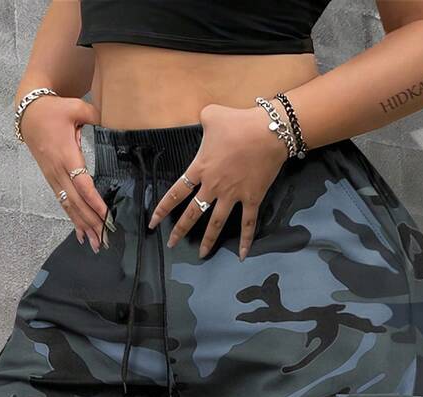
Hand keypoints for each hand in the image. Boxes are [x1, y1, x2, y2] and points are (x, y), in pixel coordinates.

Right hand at [19, 95, 109, 249]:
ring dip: (82, 226)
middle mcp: (58, 171)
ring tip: (95, 244)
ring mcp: (53, 178)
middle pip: (77, 202)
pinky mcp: (51, 180)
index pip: (83, 184)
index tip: (106, 217)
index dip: (94, 202)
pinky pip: (63, 203)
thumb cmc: (54, 110)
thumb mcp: (75, 107)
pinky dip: (73, 219)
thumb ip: (93, 114)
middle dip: (91, 222)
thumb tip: (107, 120)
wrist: (29, 114)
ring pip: (69, 206)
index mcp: (66, 155)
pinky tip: (80, 234)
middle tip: (105, 240)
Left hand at [148, 103, 288, 259]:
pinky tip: (241, 256)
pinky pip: (248, 223)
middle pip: (193, 213)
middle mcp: (213, 186)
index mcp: (201, 168)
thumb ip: (203, 120)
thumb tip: (203, 120)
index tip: (153, 222)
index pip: (176, 192)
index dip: (163, 209)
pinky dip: (245, 240)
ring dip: (208, 240)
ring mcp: (233, 195)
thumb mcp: (212, 114)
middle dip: (180, 230)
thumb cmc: (239, 122)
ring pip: (216, 223)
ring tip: (201, 255)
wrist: (269, 131)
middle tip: (171, 244)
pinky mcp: (252, 198)